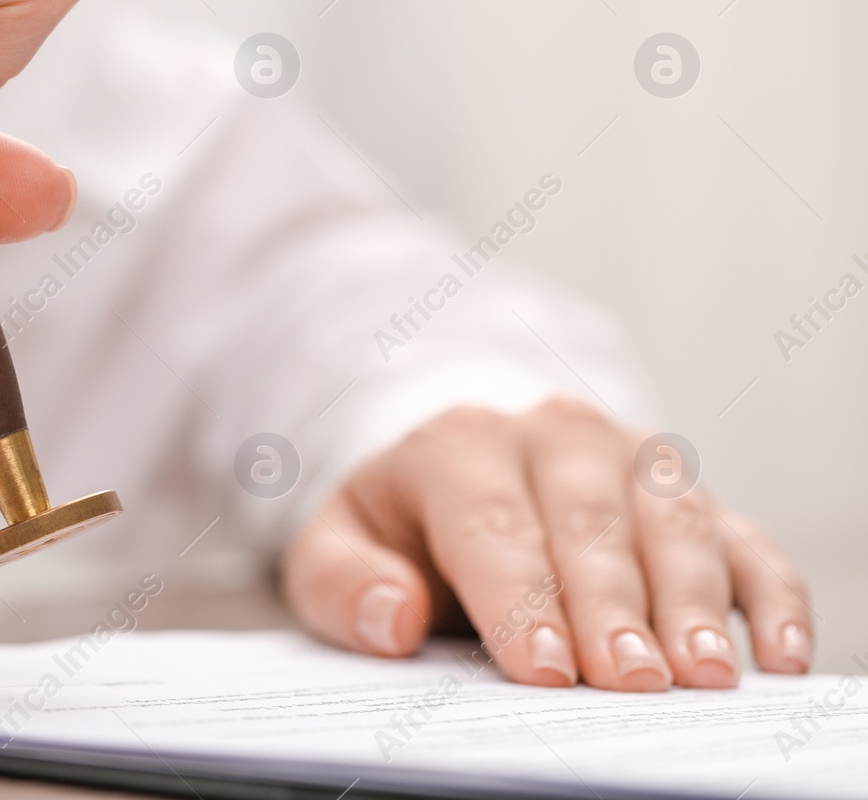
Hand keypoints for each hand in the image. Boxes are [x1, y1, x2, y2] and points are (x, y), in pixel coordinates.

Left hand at [282, 398, 811, 688]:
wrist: (457, 471)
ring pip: (673, 522)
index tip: (541, 669)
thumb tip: (392, 619)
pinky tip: (779, 652)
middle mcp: (554, 435)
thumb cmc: (398, 528)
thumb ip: (341, 582)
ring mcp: (629, 458)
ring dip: (694, 599)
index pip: (492, 524)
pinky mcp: (687, 493)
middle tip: (632, 682)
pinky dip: (769, 591)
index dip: (518, 599)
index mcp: (459, 444)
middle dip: (611, 606)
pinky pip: (742, 535)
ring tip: (704, 674)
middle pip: (588, 523)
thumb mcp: (337, 546)